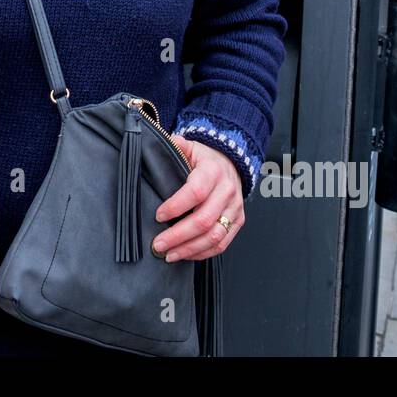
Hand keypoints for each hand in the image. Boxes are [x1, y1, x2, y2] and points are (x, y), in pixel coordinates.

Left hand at [151, 136, 244, 262]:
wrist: (231, 163)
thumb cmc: (205, 159)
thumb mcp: (190, 147)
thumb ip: (176, 146)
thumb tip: (162, 142)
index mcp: (213, 171)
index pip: (195, 192)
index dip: (176, 206)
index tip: (158, 215)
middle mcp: (227, 191)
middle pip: (204, 220)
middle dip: (178, 236)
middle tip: (158, 244)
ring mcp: (235, 208)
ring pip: (214, 236)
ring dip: (189, 249)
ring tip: (169, 254)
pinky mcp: (238, 221)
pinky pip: (222, 243)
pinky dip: (203, 253)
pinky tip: (186, 254)